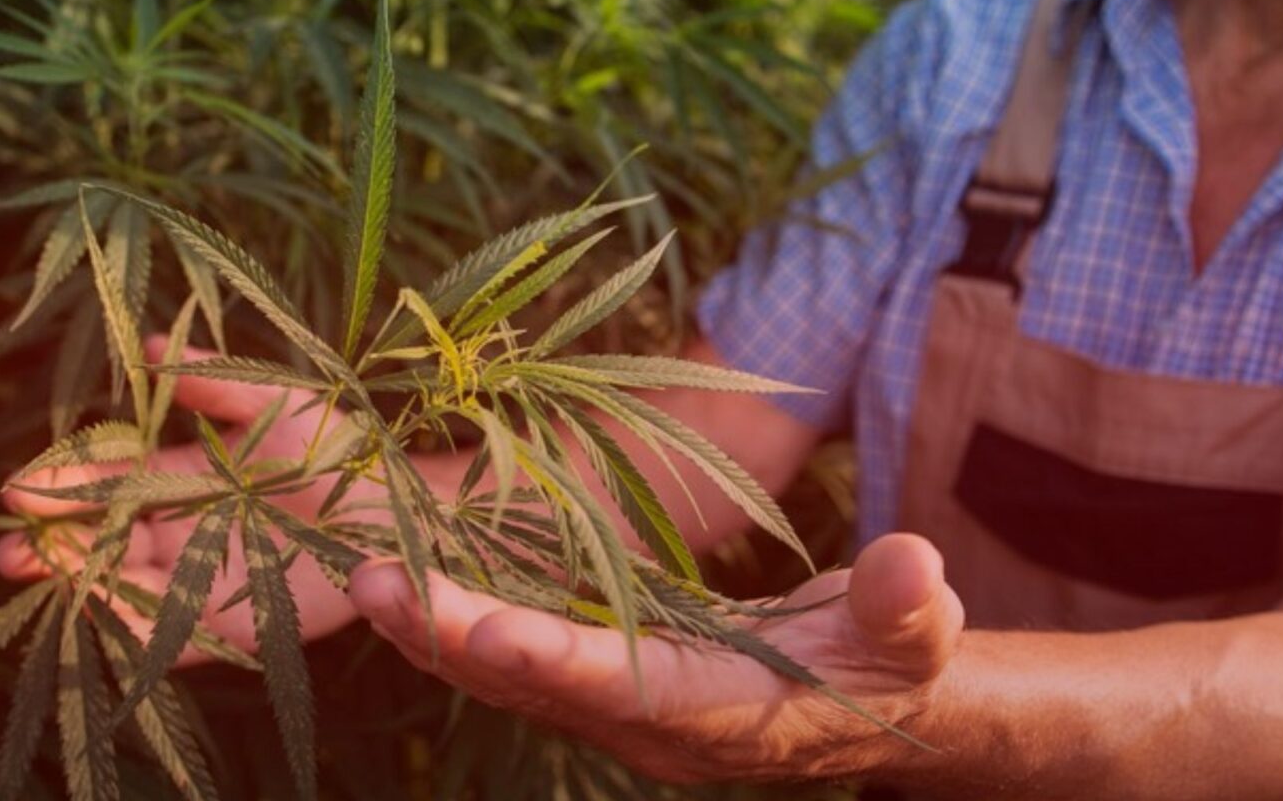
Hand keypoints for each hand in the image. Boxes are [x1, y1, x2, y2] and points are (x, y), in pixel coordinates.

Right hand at [0, 335, 368, 659]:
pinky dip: (131, 634)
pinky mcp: (235, 628)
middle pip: (107, 542)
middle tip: (10, 550)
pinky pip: (172, 638)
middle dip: (55, 546)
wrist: (403, 507)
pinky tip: (96, 623)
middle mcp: (186, 531)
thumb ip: (212, 381)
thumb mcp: (274, 402)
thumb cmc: (342, 446)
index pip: (112, 483)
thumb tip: (148, 343)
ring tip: (40, 580)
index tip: (18, 488)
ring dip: (82, 588)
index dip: (66, 485)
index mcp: (186, 478)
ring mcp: (206, 581)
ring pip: (128, 590)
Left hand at [350, 533, 962, 783]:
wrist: (867, 698)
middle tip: (378, 582)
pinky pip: (520, 650)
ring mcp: (620, 701)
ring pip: (511, 674)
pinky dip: (462, 617)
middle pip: (538, 686)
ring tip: (367, 576)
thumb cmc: (896, 660)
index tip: (486, 629)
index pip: (626, 691)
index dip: (557, 662)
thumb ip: (909, 606)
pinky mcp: (605, 673)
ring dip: (436, 629)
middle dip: (455, 639)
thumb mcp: (916, 632)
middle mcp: (651, 720)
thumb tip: (913, 563)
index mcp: (718, 713)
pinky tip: (412, 574)